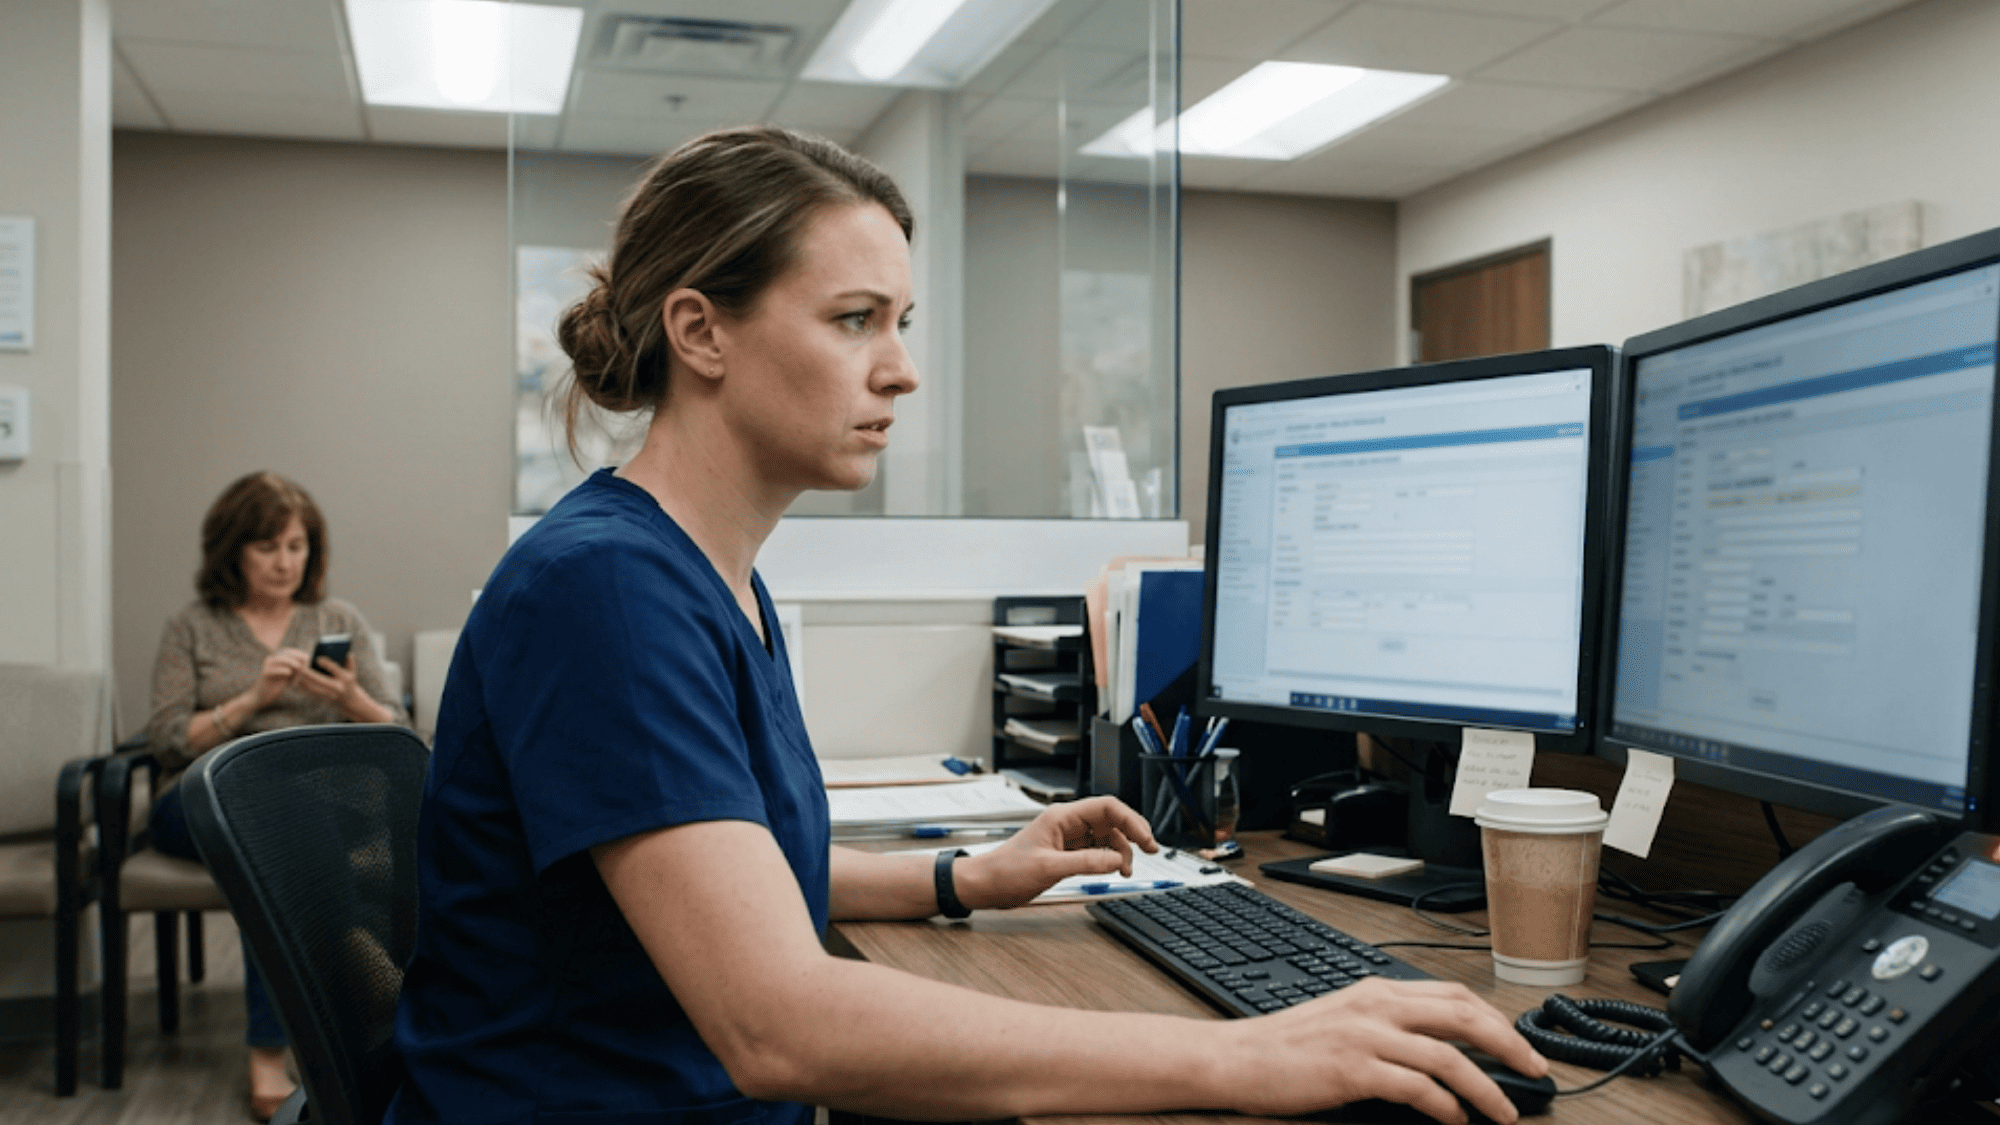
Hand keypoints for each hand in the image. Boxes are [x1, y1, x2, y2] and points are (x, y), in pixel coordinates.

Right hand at [251, 649, 309, 706]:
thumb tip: (307, 662)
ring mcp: (266, 666)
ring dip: (291, 662)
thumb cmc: (277, 685)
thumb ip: (296, 669)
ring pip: (280, 659)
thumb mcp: (289, 676)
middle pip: (285, 653)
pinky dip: (283, 670)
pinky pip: (274, 669)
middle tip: (306, 661)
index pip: (288, 651)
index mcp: (276, 659)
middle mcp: (271, 660)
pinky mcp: (264, 673)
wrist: (261, 696)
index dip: (299, 653)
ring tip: (299, 666)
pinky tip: (289, 673)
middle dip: (296, 656)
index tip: (308, 658)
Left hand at [295, 650, 366, 713]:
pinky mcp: (321, 698)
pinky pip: (309, 692)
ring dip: (302, 680)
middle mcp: (337, 687)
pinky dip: (301, 686)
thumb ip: (350, 662)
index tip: (318, 658)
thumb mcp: (353, 672)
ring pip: (312, 687)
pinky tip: (294, 681)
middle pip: (320, 680)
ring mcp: (329, 694)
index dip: (327, 664)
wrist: (349, 701)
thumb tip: (347, 652)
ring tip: (294, 672)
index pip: (335, 670)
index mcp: (346, 679)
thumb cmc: (350, 682)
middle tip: (299, 665)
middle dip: (308, 673)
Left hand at [954, 796, 1158, 908]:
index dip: (1131, 820)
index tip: (1147, 840)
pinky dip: (1108, 859)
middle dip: (1132, 833)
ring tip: (1125, 870)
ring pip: (1105, 836)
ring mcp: (1067, 837)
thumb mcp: (1049, 868)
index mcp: (1062, 817)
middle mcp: (1067, 823)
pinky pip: (1095, 850)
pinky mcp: (1065, 852)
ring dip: (1120, 850)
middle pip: (1111, 819)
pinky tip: (1112, 870)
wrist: (985, 885)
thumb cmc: (1007, 872)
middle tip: (1150, 850)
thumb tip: (1117, 860)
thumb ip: (1086, 863)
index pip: (1107, 807)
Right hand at [1220, 977, 1548, 1124]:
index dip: (1495, 1018)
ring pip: (1448, 1057)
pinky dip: (1445, 1107)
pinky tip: (1454, 1121)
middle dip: (1509, 1045)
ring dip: (1486, 1088)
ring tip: (1504, 1112)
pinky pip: (1417, 1088)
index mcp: (1377, 992)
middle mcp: (1377, 1007)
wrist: (1236, 1057)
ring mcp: (1366, 1036)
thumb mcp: (1342, 1020)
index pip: (1453, 995)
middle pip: (1463, 1017)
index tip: (1518, 1043)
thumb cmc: (1285, 1046)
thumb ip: (1386, 1027)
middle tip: (1536, 1071)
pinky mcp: (1354, 1069)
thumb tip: (1436, 1053)